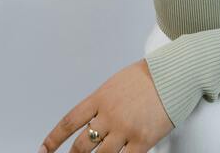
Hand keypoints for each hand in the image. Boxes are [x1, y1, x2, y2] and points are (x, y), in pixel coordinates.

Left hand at [38, 58, 173, 152]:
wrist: (175, 73)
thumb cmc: (149, 75)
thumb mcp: (117, 82)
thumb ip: (103, 102)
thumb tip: (92, 118)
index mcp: (100, 97)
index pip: (70, 122)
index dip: (54, 138)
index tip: (44, 149)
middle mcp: (109, 115)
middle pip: (81, 145)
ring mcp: (125, 129)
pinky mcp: (142, 140)